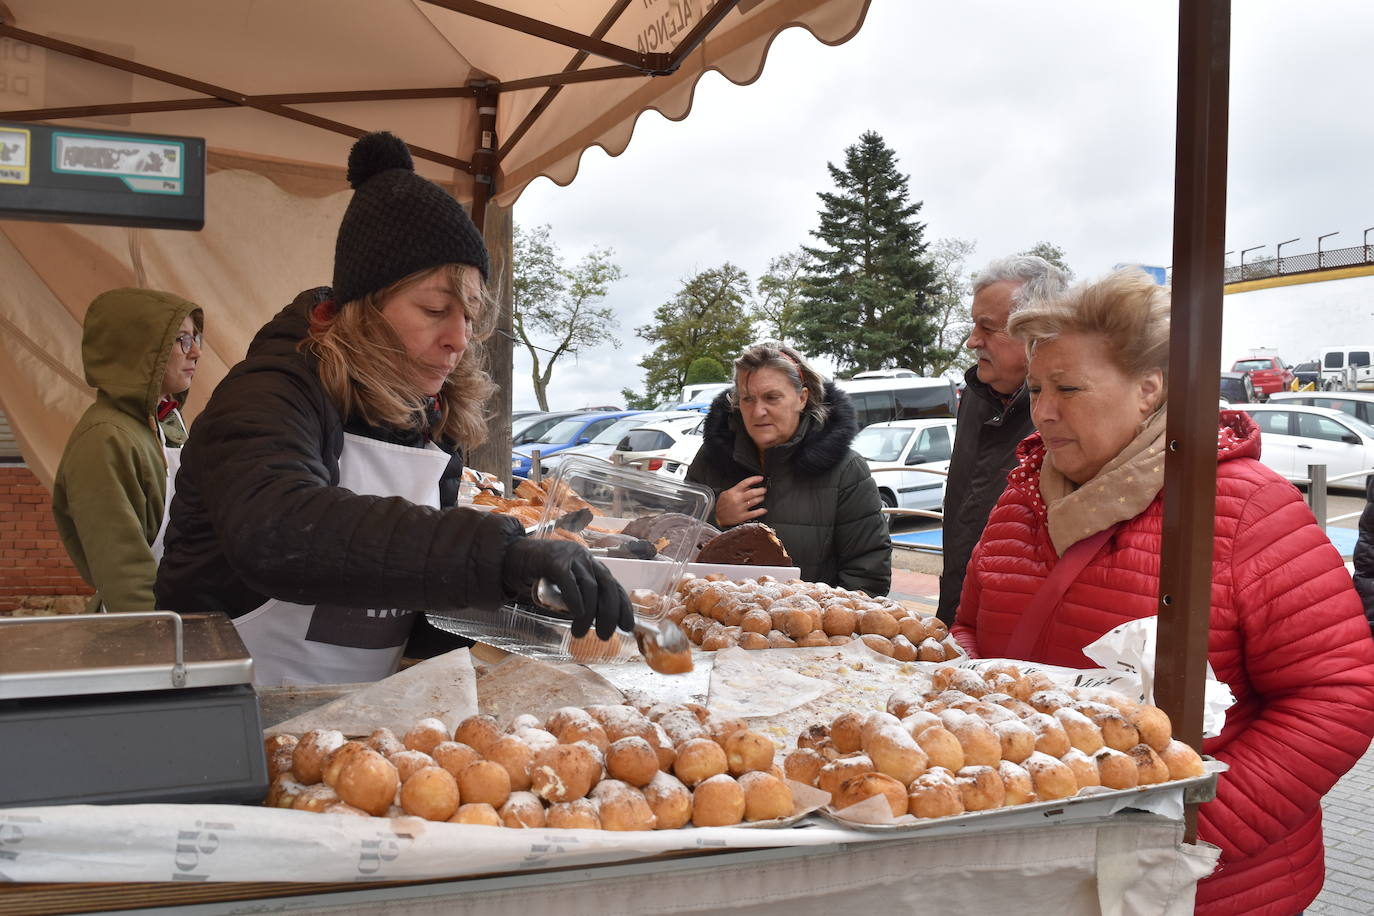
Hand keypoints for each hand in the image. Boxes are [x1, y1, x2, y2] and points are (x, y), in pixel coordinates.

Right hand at [501, 538, 632, 638]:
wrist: (511, 557)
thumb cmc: (539, 576)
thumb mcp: (563, 589)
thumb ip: (576, 600)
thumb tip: (590, 622)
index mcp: (592, 566)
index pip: (614, 586)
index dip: (623, 607)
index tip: (627, 627)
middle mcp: (586, 559)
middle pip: (607, 586)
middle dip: (609, 613)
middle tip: (604, 635)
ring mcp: (571, 557)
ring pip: (589, 586)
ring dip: (588, 614)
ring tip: (580, 633)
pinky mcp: (554, 559)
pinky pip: (569, 581)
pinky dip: (575, 599)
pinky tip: (576, 614)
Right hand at [715, 476, 767, 526]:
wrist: (717, 518)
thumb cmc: (721, 506)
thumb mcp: (725, 494)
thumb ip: (736, 489)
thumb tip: (747, 487)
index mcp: (733, 492)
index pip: (745, 483)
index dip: (754, 479)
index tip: (760, 478)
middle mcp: (737, 499)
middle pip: (752, 492)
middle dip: (760, 490)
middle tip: (763, 490)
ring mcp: (740, 508)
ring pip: (754, 501)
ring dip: (760, 498)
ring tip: (762, 497)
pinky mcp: (742, 516)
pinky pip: (753, 513)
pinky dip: (760, 511)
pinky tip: (763, 510)